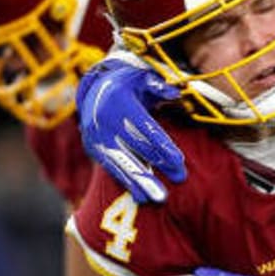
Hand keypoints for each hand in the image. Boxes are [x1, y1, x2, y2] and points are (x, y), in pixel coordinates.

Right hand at [76, 56, 185, 202]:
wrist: (94, 91)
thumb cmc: (128, 84)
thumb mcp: (141, 77)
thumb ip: (158, 85)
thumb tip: (175, 92)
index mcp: (118, 102)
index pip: (144, 126)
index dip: (162, 144)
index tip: (179, 160)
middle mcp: (104, 121)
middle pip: (135, 147)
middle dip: (158, 164)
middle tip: (180, 178)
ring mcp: (96, 137)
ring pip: (122, 163)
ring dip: (141, 181)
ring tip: (159, 198)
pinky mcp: (94, 149)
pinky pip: (112, 168)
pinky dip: (127, 182)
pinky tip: (142, 197)